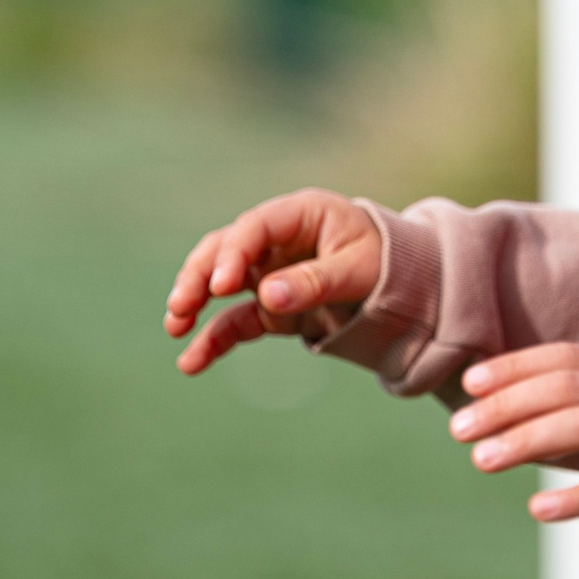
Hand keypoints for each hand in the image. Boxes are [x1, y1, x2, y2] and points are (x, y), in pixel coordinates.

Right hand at [164, 188, 381, 374]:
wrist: (403, 283)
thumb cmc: (384, 261)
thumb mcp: (358, 270)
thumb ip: (315, 282)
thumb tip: (267, 296)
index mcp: (300, 215)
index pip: (254, 228)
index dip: (232, 255)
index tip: (219, 287)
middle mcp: (276, 241)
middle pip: (224, 251)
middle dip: (198, 276)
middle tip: (181, 306)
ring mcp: (269, 273)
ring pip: (220, 283)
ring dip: (195, 303)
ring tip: (176, 327)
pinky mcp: (271, 307)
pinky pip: (238, 321)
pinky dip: (215, 338)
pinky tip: (192, 362)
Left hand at [448, 344, 578, 549]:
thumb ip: (576, 421)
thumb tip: (503, 424)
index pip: (567, 357)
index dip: (515, 366)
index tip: (470, 383)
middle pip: (569, 387)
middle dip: (507, 404)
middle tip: (459, 429)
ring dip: (528, 440)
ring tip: (482, 460)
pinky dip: (577, 497)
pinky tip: (539, 509)